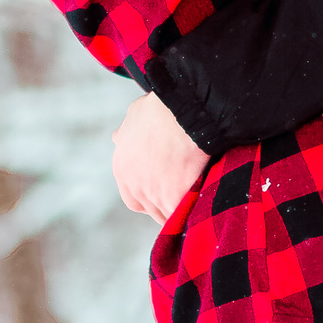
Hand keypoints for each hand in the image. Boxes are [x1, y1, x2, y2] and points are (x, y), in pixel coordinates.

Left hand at [112, 91, 208, 224]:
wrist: (182, 112)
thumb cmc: (161, 109)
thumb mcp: (134, 115)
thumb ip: (126, 132)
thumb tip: (119, 137)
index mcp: (122, 167)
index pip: (132, 197)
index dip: (147, 197)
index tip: (159, 193)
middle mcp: (133, 184)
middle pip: (149, 209)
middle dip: (162, 206)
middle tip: (179, 199)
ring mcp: (153, 194)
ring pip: (166, 214)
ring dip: (178, 210)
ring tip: (194, 204)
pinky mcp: (174, 199)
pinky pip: (184, 213)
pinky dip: (192, 212)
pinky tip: (203, 206)